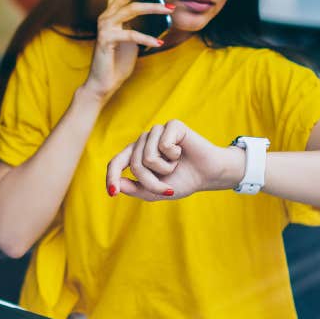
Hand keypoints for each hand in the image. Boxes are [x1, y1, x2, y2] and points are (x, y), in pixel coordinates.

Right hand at [80, 0, 175, 101]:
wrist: (103, 83)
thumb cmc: (118, 60)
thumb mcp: (133, 38)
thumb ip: (140, 22)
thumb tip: (161, 10)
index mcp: (112, 13)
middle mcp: (106, 16)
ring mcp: (104, 27)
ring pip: (131, 9)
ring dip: (152, 8)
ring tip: (169, 9)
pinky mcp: (106, 41)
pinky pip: (130, 34)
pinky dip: (146, 38)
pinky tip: (158, 43)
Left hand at [104, 120, 241, 200]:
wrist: (207, 175)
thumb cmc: (182, 181)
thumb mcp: (154, 192)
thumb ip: (134, 189)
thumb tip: (116, 186)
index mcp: (136, 155)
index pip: (116, 163)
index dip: (112, 177)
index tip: (112, 193)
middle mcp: (144, 141)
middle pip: (136, 165)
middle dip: (152, 182)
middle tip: (167, 187)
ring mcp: (157, 131)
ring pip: (148, 157)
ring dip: (165, 169)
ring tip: (175, 165)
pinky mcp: (171, 125)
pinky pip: (163, 145)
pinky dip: (174, 156)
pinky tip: (181, 152)